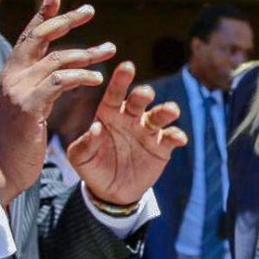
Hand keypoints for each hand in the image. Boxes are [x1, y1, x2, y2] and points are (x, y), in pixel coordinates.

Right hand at [0, 0, 117, 206]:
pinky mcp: (28, 106)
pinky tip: (97, 78)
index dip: (42, 15)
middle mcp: (11, 76)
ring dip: (86, 53)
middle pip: (40, 37)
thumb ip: (35, 86)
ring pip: (56, 59)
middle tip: (91, 10)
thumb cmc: (18, 143)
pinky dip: (81, 76)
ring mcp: (18, 90)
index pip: (27, 37)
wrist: (3, 171)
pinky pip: (60, 82)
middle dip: (66, 20)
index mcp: (10, 74)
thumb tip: (52, 70)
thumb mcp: (25, 107)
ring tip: (110, 50)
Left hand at [67, 62, 187, 205]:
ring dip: (166, 111)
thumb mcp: (80, 158)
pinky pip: (171, 138)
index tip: (127, 67)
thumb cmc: (93, 167)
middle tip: (145, 93)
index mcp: (109, 114)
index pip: (114, 93)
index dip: (120, 80)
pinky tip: (178, 138)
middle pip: (139, 101)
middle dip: (143, 95)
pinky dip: (176, 136)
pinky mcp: (162, 147)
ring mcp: (148, 131)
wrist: (111, 191)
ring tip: (170, 111)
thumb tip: (95, 129)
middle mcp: (131, 117)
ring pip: (159, 116)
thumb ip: (84, 145)